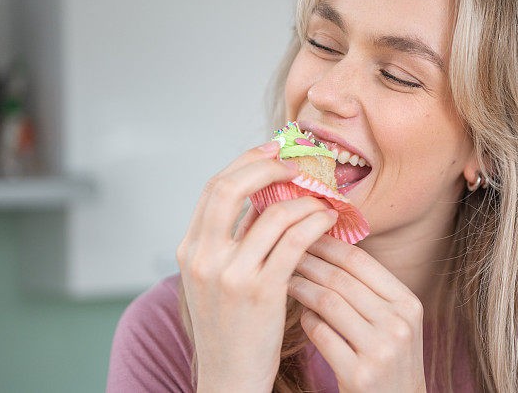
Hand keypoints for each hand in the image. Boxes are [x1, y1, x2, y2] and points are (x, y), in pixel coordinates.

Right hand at [176, 141, 338, 392]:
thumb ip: (234, 239)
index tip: (273, 148)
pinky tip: (327, 220)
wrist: (230, 379)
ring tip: (323, 198)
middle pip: (230, 187)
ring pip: (272, 213)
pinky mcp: (260, 292)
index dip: (246, 160)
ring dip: (304, 199)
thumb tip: (266, 198)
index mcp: (190, 250)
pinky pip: (294, 241)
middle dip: (268, 164)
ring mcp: (229, 275)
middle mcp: (203, 257)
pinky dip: (315, 222)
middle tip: (297, 161)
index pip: (214, 187)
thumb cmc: (231, 328)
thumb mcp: (218, 279)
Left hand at [287, 235, 426, 392]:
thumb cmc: (390, 361)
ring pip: (328, 302)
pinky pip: (321, 335)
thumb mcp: (396, 323)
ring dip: (301, 288)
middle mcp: (399, 324)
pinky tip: (300, 316)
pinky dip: (306, 321)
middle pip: (341, 279)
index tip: (305, 234)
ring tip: (287, 281)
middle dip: (308, 262)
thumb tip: (330, 248)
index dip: (329, 244)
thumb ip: (372, 291)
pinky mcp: (359, 375)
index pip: (362, 261)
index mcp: (409, 303)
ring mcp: (380, 351)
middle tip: (285, 252)